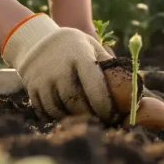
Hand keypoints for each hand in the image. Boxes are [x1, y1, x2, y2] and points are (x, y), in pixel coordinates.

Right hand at [1, 13, 116, 122]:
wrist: (37, 41)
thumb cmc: (73, 46)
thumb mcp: (91, 46)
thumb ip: (108, 64)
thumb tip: (132, 86)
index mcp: (79, 56)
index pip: (95, 87)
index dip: (106, 107)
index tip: (113, 116)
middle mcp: (60, 68)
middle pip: (76, 103)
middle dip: (90, 116)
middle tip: (100, 122)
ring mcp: (43, 79)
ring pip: (60, 110)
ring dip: (74, 119)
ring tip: (85, 120)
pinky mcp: (31, 88)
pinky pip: (46, 112)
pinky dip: (57, 118)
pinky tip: (68, 116)